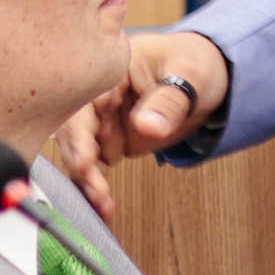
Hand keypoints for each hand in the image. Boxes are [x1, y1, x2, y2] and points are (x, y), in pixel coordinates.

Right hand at [54, 29, 230, 221]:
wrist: (201, 82)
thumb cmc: (193, 67)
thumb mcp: (189, 74)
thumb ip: (168, 101)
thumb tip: (146, 126)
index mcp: (111, 70)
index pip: (85, 101)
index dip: (82, 132)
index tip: (86, 161)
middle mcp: (97, 95)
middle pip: (74, 130)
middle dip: (80, 161)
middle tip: (97, 191)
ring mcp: (100, 120)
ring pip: (79, 152)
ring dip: (86, 179)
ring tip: (103, 204)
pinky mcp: (106, 141)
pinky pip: (92, 165)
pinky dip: (95, 186)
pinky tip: (104, 208)